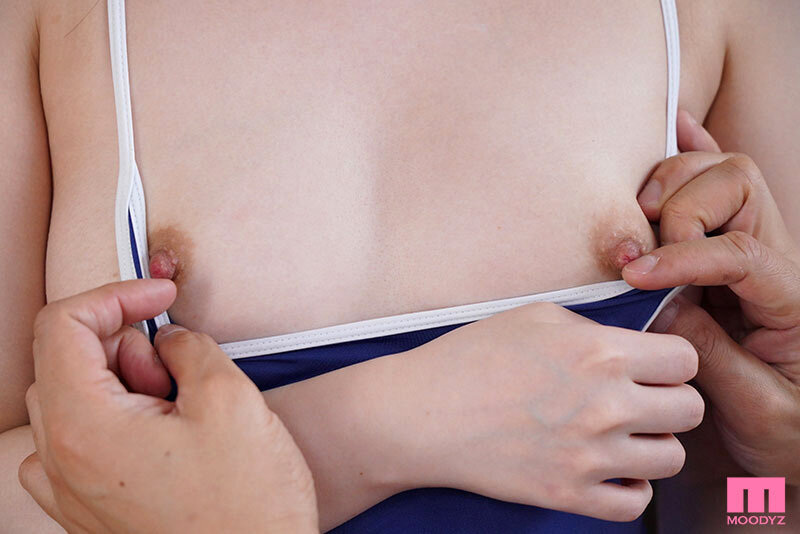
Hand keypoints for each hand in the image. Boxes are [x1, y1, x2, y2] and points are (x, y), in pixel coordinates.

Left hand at [18, 280, 317, 533]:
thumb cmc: (247, 508)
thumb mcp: (230, 400)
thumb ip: (190, 348)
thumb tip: (168, 340)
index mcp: (83, 428)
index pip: (63, 324)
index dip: (116, 294)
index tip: (160, 294)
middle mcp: (61, 462)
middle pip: (66, 360)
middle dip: (126, 347)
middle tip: (178, 371)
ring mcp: (71, 492)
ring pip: (74, 400)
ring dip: (123, 385)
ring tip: (177, 411)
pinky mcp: (91, 509)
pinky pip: (80, 442)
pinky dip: (115, 420)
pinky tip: (161, 436)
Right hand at [390, 301, 702, 521]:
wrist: (422, 414)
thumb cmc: (470, 357)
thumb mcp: (535, 316)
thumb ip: (592, 327)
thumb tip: (630, 343)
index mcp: (600, 352)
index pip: (686, 360)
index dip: (672, 360)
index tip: (654, 364)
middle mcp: (606, 404)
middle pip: (690, 410)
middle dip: (670, 400)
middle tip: (640, 398)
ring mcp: (590, 455)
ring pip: (672, 458)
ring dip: (653, 443)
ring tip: (622, 433)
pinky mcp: (569, 494)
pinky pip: (636, 503)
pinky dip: (630, 485)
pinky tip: (608, 467)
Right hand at [622, 110, 799, 481]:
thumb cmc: (787, 436)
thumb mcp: (757, 413)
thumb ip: (710, 356)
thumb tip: (657, 302)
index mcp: (793, 302)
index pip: (742, 253)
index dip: (683, 258)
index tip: (635, 278)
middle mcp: (778, 260)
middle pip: (736, 186)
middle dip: (677, 209)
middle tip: (637, 253)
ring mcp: (756, 248)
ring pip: (720, 175)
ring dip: (668, 186)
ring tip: (635, 223)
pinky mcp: (730, 250)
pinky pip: (718, 183)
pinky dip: (694, 150)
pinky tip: (675, 124)